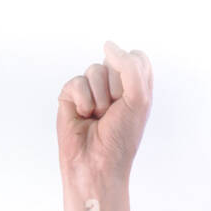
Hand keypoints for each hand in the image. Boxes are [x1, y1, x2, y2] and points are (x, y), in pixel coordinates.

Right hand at [56, 40, 152, 185]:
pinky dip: (83, 101)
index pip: (137, 57)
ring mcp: (91, 89)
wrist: (97, 165)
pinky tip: (84, 116)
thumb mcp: (139, 100)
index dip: (133, 74)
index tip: (132, 99)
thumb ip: (131, 67)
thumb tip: (107, 44)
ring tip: (98, 117)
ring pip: (95, 69)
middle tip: (113, 113)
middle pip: (114, 60)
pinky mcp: (71, 95)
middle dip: (116, 88)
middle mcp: (113, 85)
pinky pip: (77, 81)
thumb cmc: (121, 139)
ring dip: (100, 98)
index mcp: (135, 86)